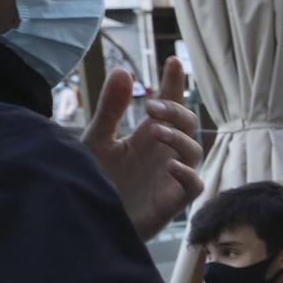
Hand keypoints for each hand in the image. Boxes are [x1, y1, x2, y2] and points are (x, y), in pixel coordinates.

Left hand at [82, 57, 203, 239]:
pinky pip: (192, 185)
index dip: (174, 83)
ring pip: (194, 150)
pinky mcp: (173, 201)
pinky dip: (186, 174)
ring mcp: (172, 176)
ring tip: (156, 132)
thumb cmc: (95, 181)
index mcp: (150, 135)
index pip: (170, 103)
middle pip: (188, 123)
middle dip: (175, 111)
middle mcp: (165, 152)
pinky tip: (169, 165)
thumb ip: (110, 109)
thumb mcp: (97, 140)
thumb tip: (123, 70)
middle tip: (152, 107)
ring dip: (179, 138)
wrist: (88, 221)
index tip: (171, 61)